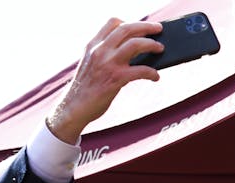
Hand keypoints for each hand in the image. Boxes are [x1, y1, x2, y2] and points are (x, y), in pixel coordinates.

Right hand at [48, 18, 163, 142]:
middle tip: (158, 29)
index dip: (129, 21)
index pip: (112, 23)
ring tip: (160, 48)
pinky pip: (140, 70)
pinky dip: (152, 72)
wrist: (74, 107)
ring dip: (151, 44)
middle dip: (146, 27)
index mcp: (93, 45)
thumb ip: (104, 54)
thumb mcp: (90, 64)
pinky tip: (155, 76)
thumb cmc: (85, 89)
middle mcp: (100, 50)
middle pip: (127, 29)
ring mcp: (108, 63)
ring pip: (135, 44)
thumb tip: (130, 52)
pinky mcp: (116, 79)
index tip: (139, 26)